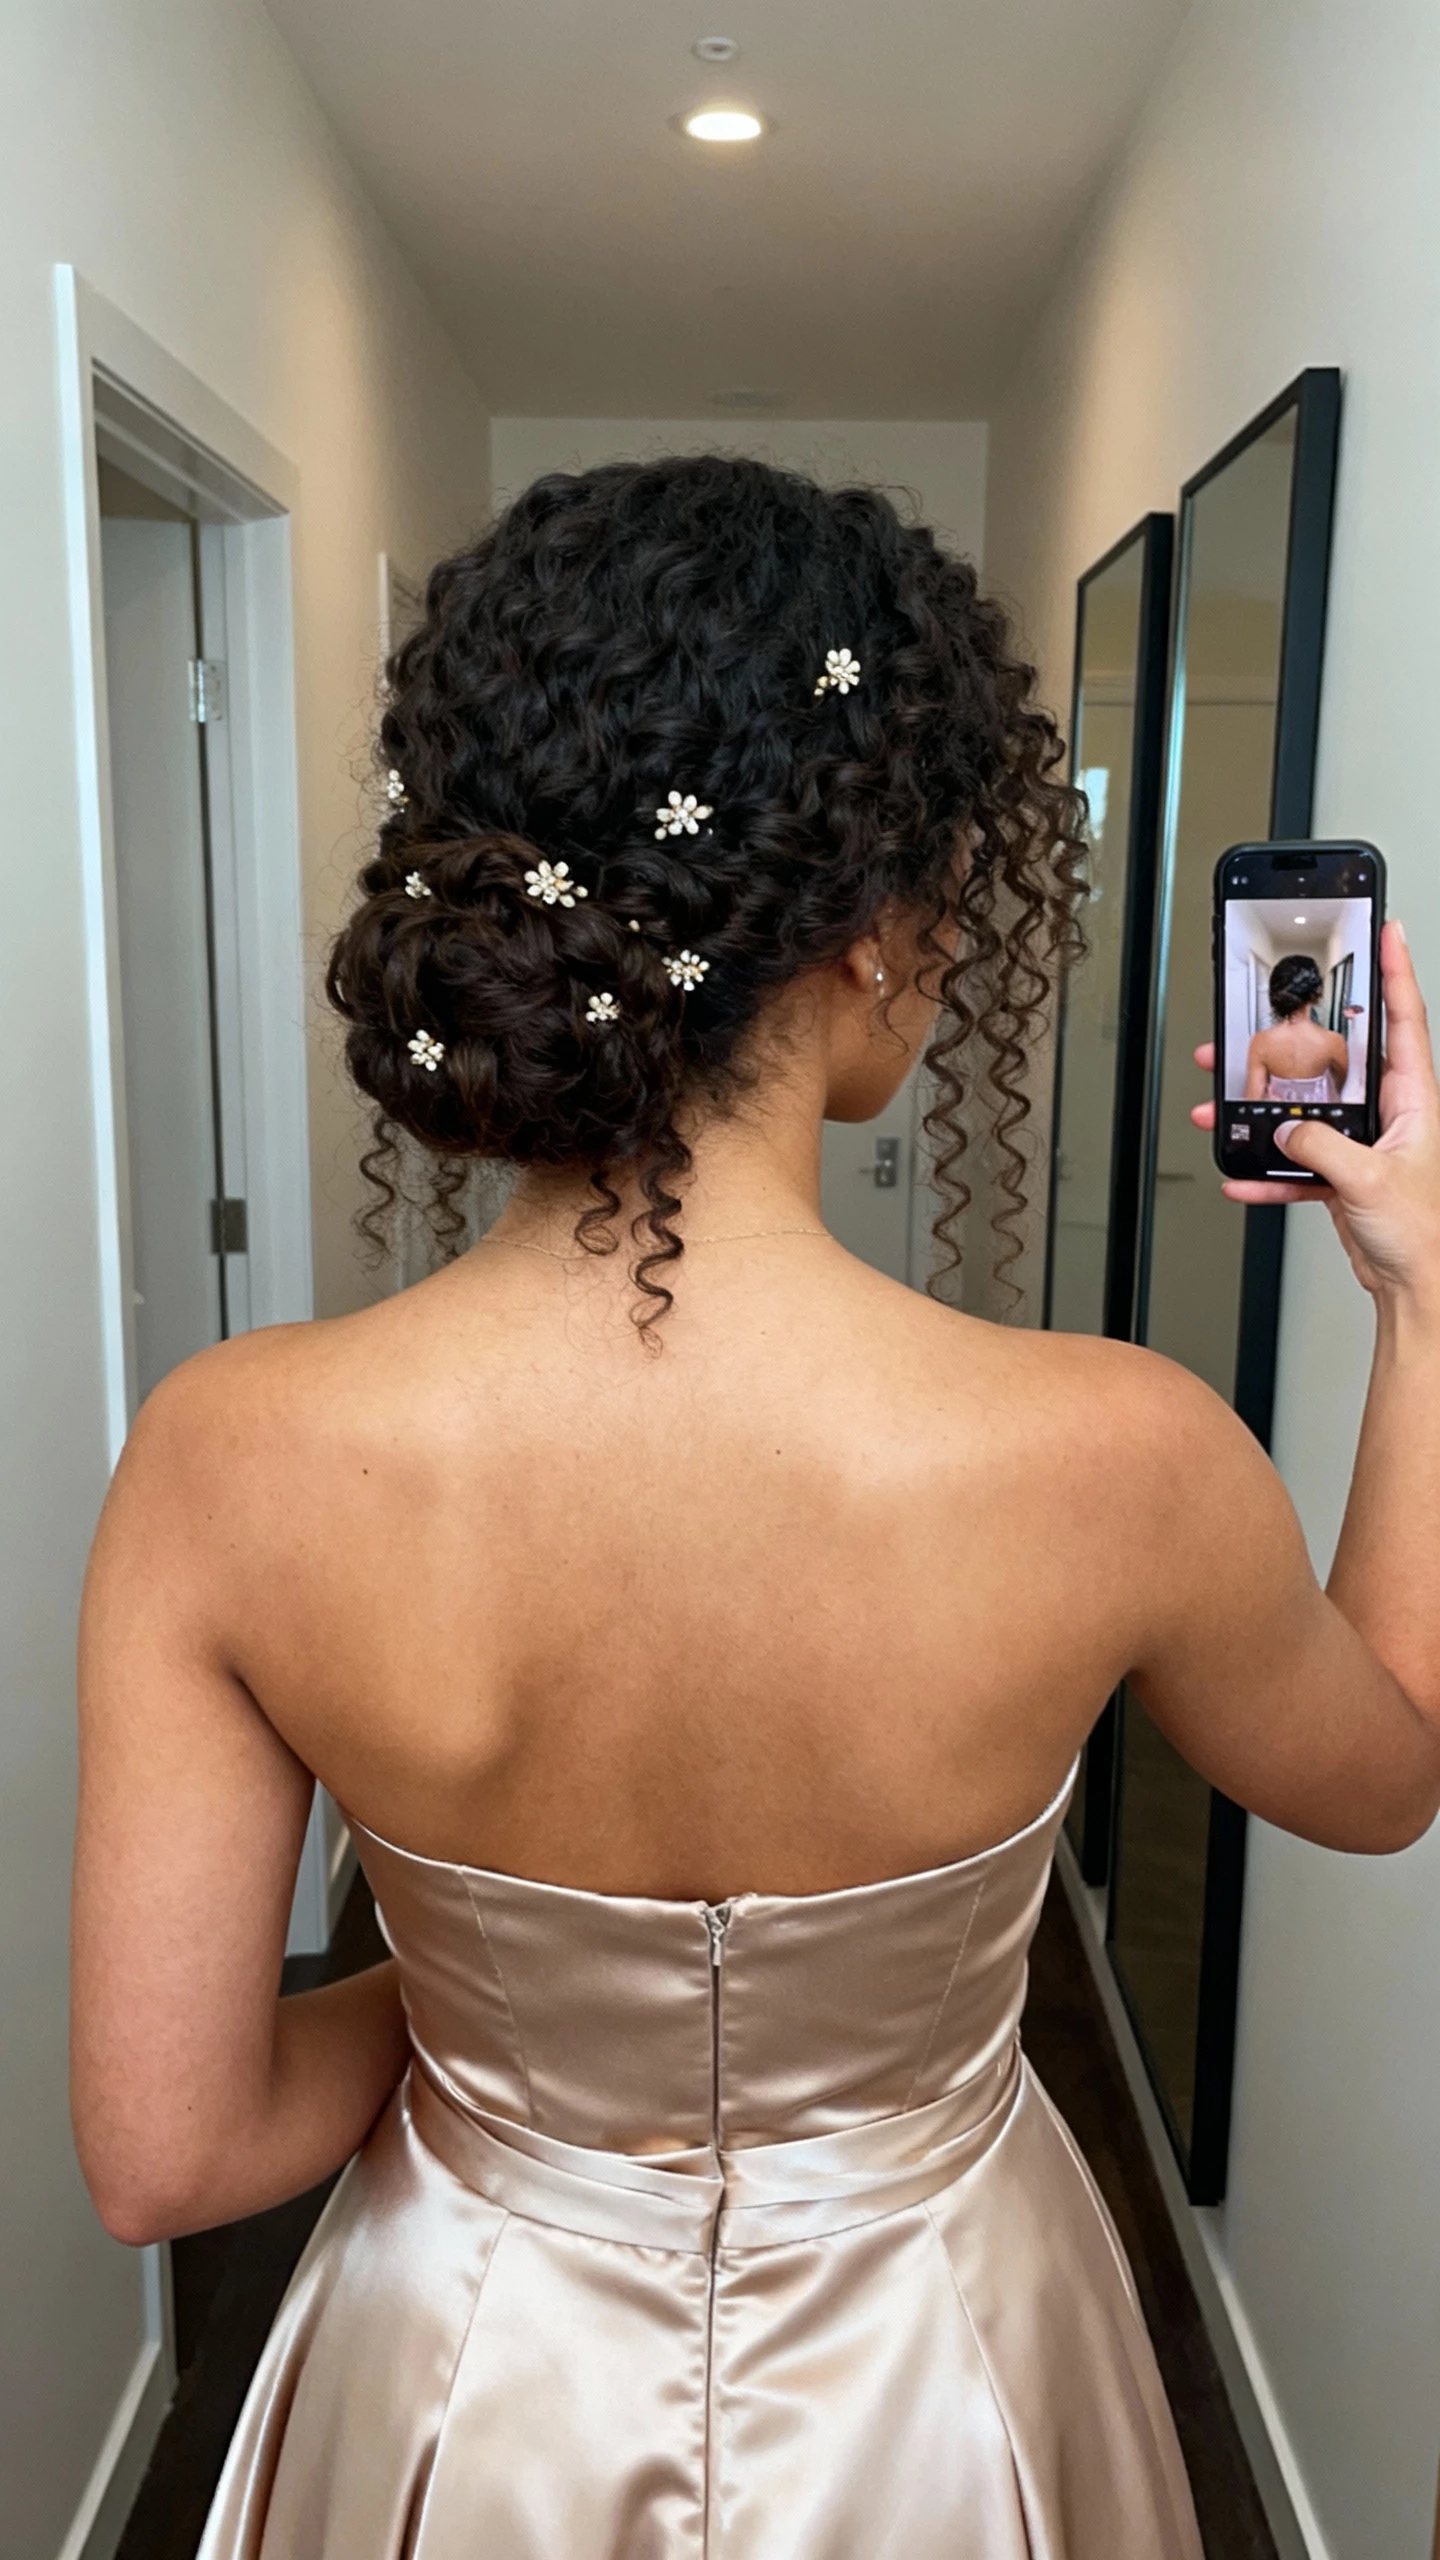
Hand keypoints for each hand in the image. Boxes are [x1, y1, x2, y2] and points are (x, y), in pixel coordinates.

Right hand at [1191, 921, 1439, 1303]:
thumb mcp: (1370, 1181)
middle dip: (1288, 1045)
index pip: (1405, 1017)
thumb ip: (1322, 1147)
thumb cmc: (1424, 1234)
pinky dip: (1264, 1170)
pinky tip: (1241, 1175)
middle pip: (1334, 1060)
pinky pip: (1294, 1161)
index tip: (1386, 929)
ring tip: (1221, 1106)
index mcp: (1415, 1098)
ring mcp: (1364, 1142)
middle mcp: (1390, 1113)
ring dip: (1261, 1111)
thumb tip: (1287, 1130)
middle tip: (1250, 1029)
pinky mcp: (1342, 1174)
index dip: (1396, 970)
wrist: (1416, 1286)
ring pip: (1304, 1110)